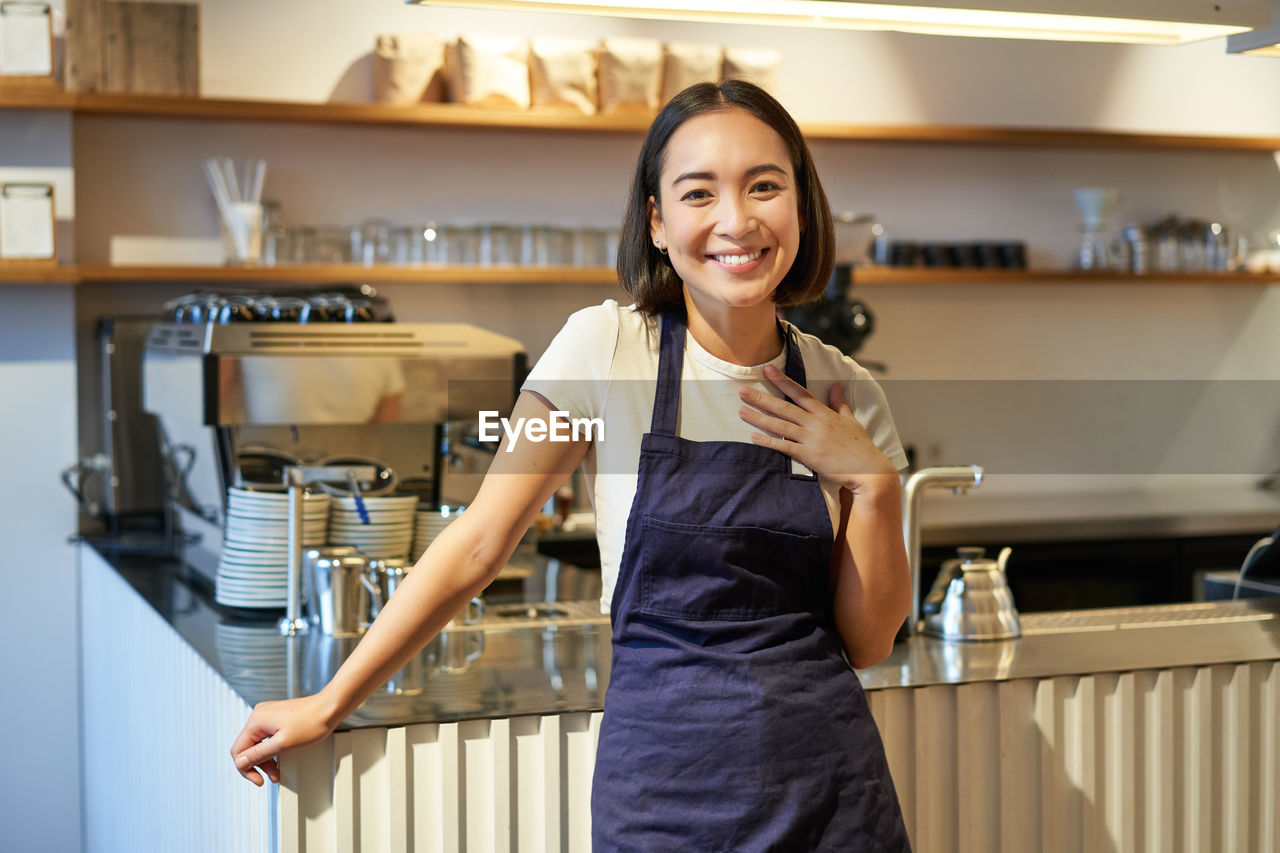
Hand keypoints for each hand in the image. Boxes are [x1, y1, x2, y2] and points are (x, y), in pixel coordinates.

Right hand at [230, 693, 337, 785]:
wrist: (329, 708)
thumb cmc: (311, 723)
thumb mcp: (283, 744)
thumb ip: (259, 754)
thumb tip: (240, 762)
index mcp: (256, 721)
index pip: (238, 750)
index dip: (246, 769)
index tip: (259, 780)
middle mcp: (259, 715)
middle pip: (248, 747)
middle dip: (258, 765)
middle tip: (272, 777)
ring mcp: (267, 715)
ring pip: (258, 743)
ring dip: (266, 759)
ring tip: (277, 771)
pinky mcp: (276, 717)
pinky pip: (266, 737)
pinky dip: (272, 749)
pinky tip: (280, 758)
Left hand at [738, 364, 897, 493]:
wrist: (869, 469)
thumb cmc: (861, 446)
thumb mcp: (851, 420)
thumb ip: (840, 403)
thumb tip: (836, 384)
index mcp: (824, 414)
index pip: (800, 393)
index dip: (782, 380)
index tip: (767, 370)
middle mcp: (816, 424)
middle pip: (784, 408)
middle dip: (762, 398)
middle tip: (742, 390)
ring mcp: (812, 439)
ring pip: (781, 426)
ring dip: (759, 418)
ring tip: (741, 410)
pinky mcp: (809, 456)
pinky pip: (785, 447)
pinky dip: (769, 442)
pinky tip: (754, 437)